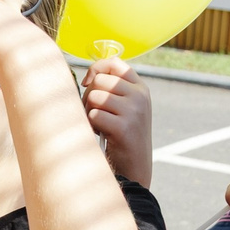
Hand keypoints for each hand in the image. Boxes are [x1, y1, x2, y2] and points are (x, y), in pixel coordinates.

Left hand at [83, 57, 152, 185]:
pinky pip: (94, 115)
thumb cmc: (124, 135)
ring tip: (99, 124)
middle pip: (100, 80)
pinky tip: (102, 134)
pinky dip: (92, 125)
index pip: (115, 63)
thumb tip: (89, 76)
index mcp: (140, 88)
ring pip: (95, 96)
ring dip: (90, 111)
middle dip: (89, 95)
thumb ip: (114, 89)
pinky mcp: (124, 127)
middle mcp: (139, 96)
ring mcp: (133, 111)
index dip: (96, 69)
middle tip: (93, 112)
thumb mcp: (127, 107)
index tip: (88, 82)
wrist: (136, 166)